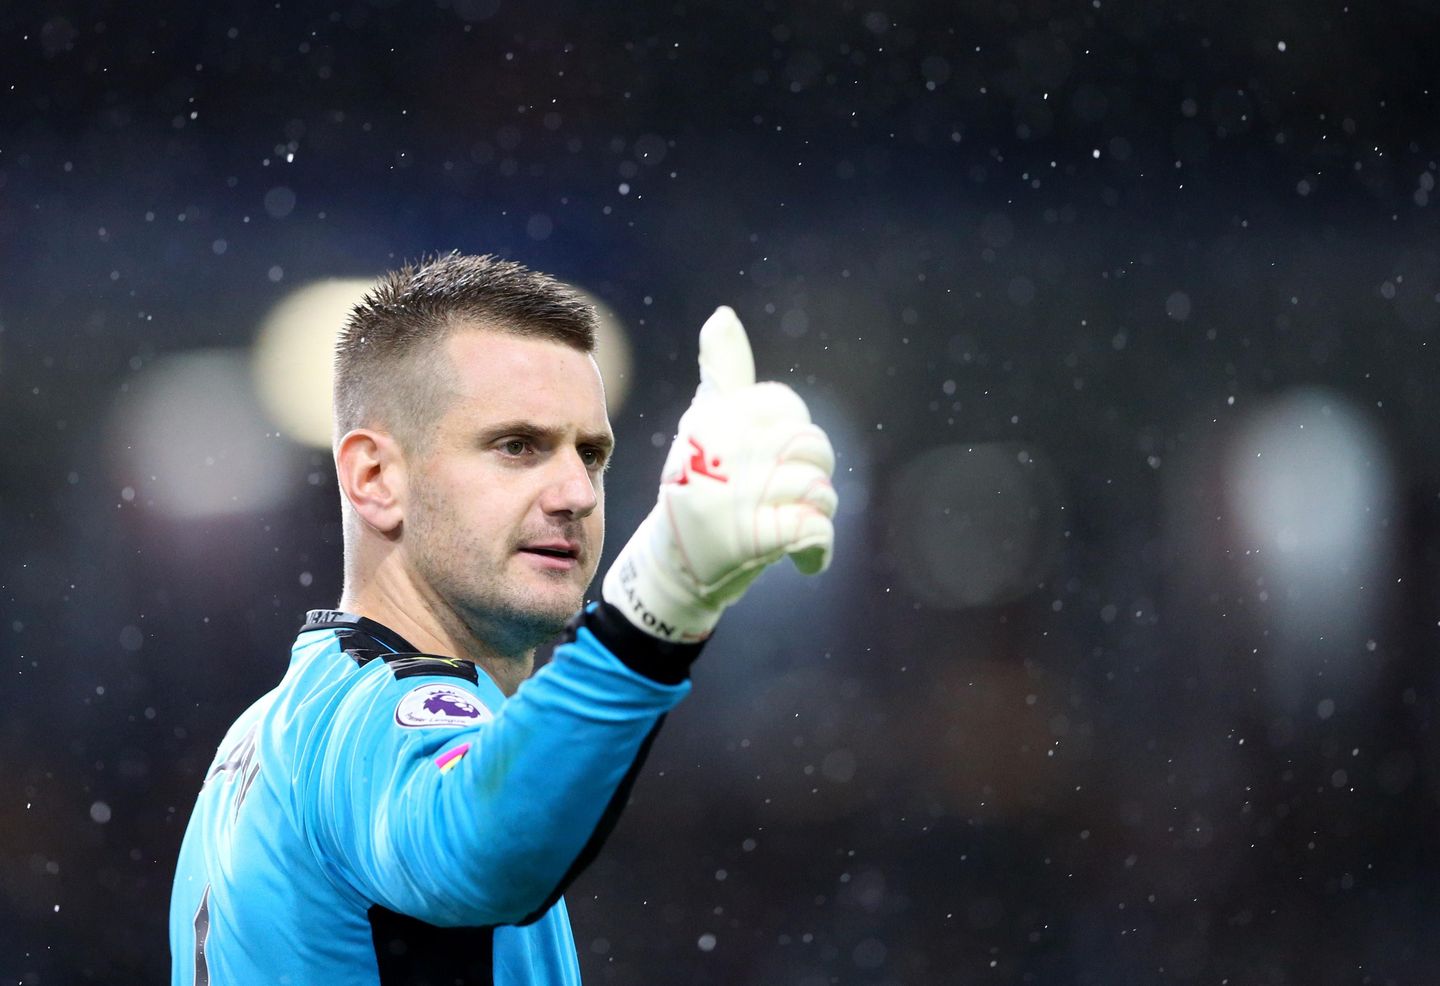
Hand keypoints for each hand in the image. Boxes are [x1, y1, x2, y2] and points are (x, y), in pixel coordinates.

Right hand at [602, 306, 837, 641]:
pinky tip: (804, 560)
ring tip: (788, 524)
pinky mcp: (755, 541)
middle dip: (810, 473)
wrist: (674, 567)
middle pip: (811, 446)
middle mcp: (724, 451)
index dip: (788, 433)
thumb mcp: (705, 424)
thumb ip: (724, 370)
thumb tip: (722, 314)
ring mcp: (739, 498)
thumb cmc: (697, 486)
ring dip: (814, 514)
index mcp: (715, 419)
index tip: (763, 457)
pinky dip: (818, 551)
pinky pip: (816, 530)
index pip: (786, 409)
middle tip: (779, 496)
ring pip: (820, 489)